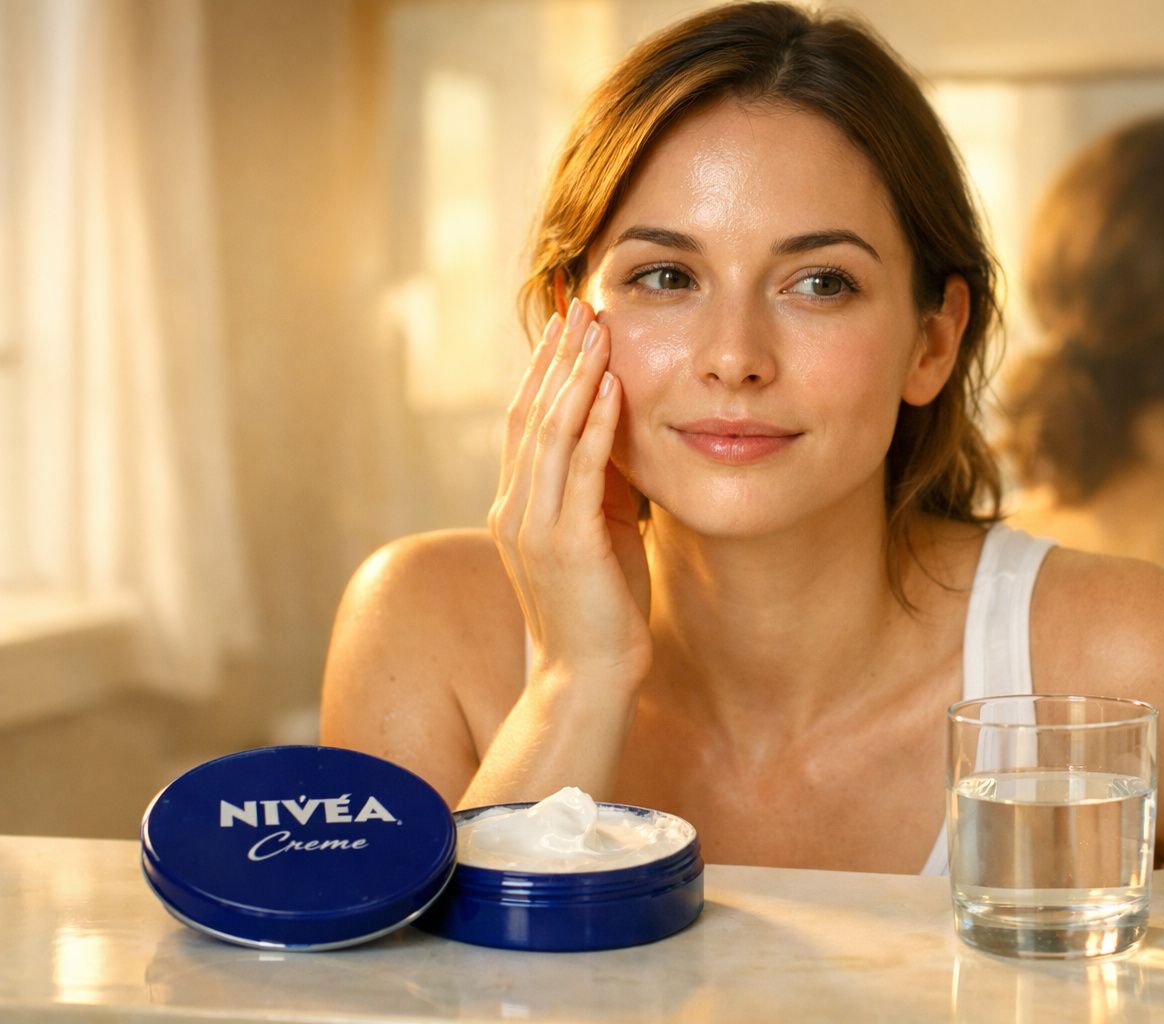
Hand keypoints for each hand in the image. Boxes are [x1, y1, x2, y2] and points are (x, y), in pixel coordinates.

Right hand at [488, 298, 652, 695]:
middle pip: (528, 414)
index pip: (524, 423)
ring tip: (595, 330)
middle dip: (555, 358)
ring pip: (548, 431)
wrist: (586, 680)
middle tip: (578, 307)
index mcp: (516, 507)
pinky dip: (595, 423)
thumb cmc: (600, 611)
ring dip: (574, 376)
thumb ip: (599, 488)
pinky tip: (611, 386)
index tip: (568, 328)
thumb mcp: (599, 535)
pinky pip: (580, 469)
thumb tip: (617, 437)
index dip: (544, 372)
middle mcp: (514, 509)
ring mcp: (534, 526)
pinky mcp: (567, 543)